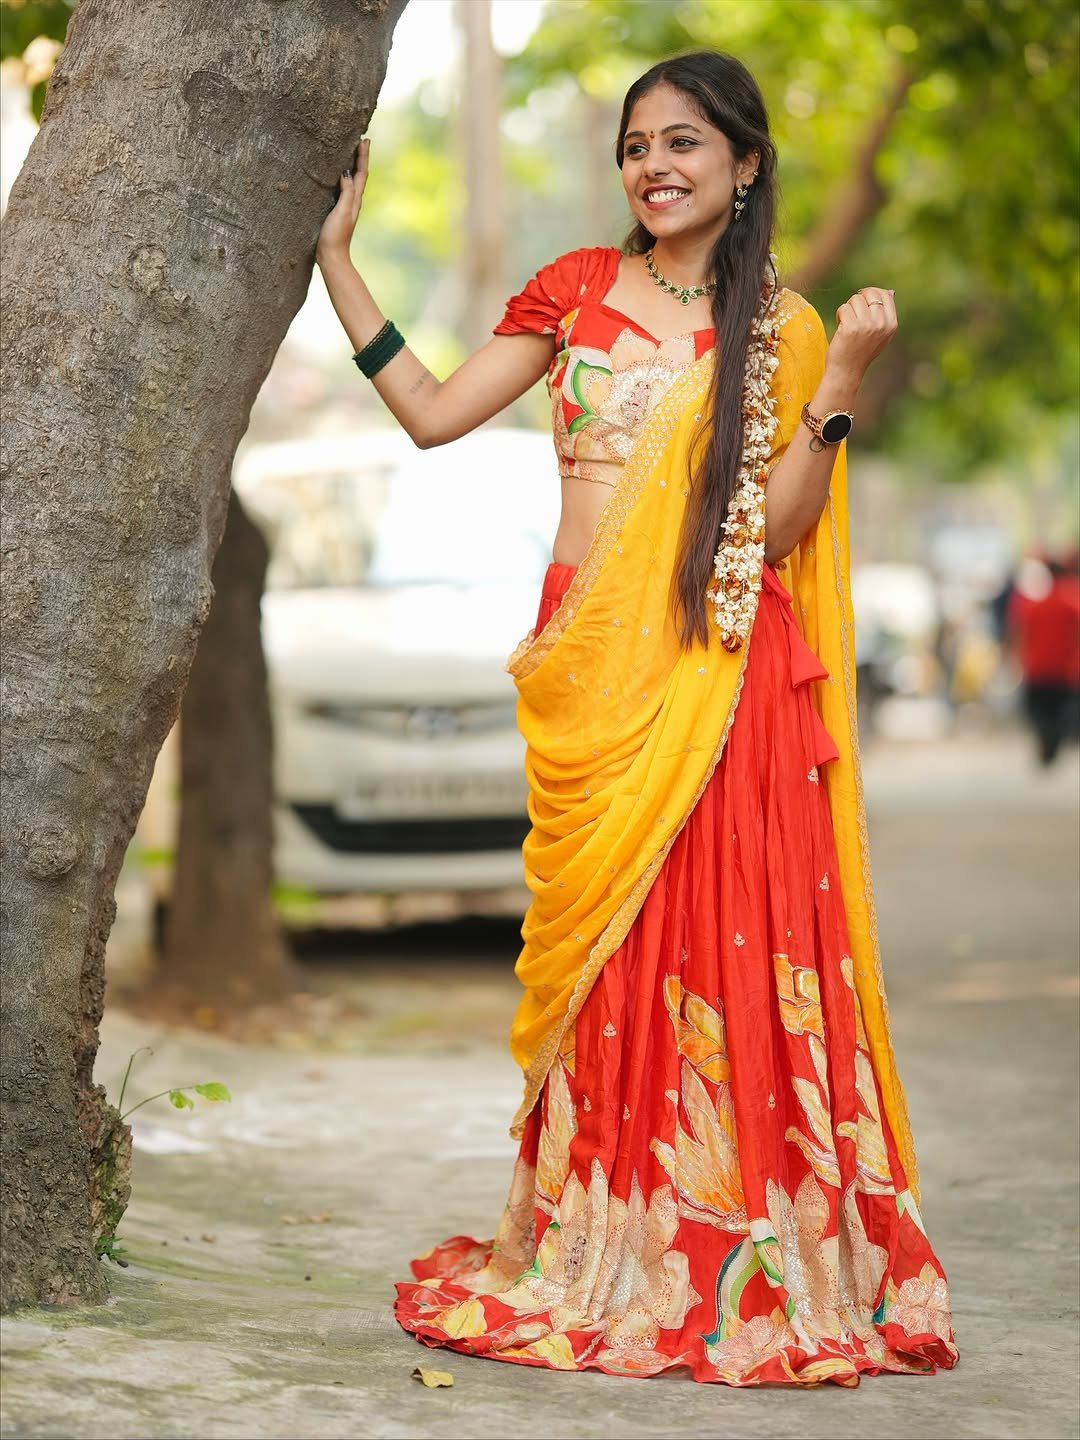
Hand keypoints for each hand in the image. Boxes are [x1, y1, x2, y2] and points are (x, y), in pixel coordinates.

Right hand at [316, 137, 369, 266]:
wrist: (331, 257)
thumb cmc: (335, 236)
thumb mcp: (342, 212)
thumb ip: (346, 193)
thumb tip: (347, 174)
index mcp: (355, 200)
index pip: (361, 173)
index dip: (363, 157)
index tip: (364, 140)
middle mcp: (352, 201)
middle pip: (358, 175)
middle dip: (360, 158)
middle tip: (360, 141)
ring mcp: (345, 206)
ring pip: (351, 181)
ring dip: (352, 166)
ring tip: (351, 153)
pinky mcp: (336, 211)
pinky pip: (342, 189)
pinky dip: (342, 178)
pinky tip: (337, 176)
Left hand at [826, 287, 897, 384]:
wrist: (846, 371)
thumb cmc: (861, 352)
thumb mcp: (881, 335)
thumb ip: (885, 315)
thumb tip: (889, 292)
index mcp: (891, 324)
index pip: (885, 294)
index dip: (872, 293)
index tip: (863, 302)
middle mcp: (881, 324)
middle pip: (870, 293)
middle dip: (859, 299)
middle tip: (853, 313)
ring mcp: (866, 325)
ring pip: (855, 299)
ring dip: (848, 308)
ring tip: (847, 323)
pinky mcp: (851, 327)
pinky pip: (844, 308)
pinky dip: (839, 315)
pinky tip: (841, 327)